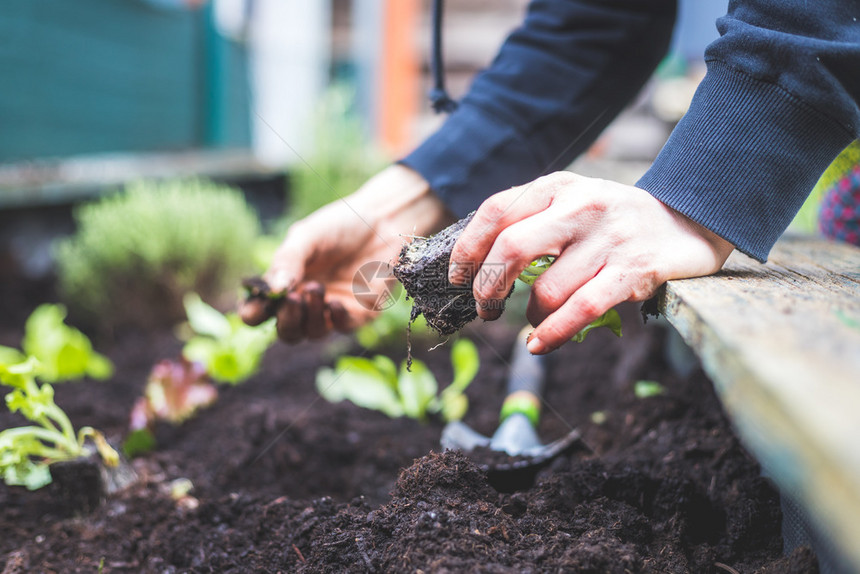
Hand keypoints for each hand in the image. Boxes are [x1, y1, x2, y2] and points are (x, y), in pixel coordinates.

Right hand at [240, 165, 453, 342]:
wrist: (383, 220)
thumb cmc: (341, 225)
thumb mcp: (308, 236)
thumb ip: (288, 260)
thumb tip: (273, 289)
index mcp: (286, 284)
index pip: (260, 311)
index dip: (254, 314)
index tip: (258, 306)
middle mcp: (306, 302)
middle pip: (286, 331)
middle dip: (285, 320)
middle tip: (292, 298)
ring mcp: (332, 310)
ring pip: (312, 333)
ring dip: (310, 316)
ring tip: (316, 288)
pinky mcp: (359, 312)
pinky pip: (342, 327)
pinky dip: (335, 319)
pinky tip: (335, 303)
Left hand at [448, 171, 733, 353]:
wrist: (688, 220)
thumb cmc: (613, 220)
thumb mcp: (571, 202)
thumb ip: (530, 219)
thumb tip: (477, 262)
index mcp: (558, 185)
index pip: (496, 211)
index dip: (468, 249)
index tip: (458, 277)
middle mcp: (581, 205)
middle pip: (511, 248)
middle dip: (488, 288)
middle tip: (486, 308)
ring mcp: (609, 237)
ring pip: (546, 290)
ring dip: (531, 316)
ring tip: (536, 320)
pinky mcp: (634, 270)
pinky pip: (581, 309)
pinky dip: (552, 334)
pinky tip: (538, 344)